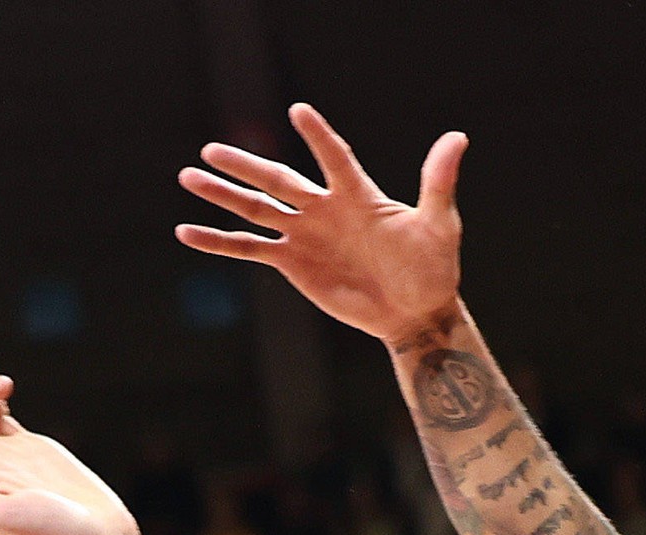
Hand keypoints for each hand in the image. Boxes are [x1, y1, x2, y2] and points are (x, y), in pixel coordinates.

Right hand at [178, 104, 466, 348]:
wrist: (415, 312)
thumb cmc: (433, 268)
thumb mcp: (440, 226)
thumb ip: (438, 183)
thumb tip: (457, 138)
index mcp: (358, 195)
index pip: (334, 157)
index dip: (318, 137)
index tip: (299, 111)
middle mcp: (325, 208)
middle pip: (279, 180)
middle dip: (246, 166)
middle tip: (210, 150)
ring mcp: (305, 234)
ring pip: (257, 209)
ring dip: (223, 196)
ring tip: (188, 176)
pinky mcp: (293, 263)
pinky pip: (250, 249)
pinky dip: (220, 242)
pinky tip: (188, 233)